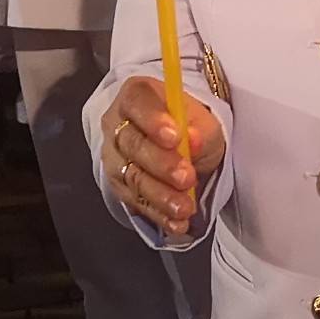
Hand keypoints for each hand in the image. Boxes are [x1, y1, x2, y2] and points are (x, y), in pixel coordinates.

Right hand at [99, 74, 225, 240]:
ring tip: (185, 207)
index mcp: (137, 96)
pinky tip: (176, 222)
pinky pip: (135, 202)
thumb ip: (199, 128)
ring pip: (132, 177)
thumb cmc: (189, 126)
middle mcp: (118, 124)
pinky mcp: (120, 186)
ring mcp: (115, 157)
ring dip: (160, 195)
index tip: (176, 137)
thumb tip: (192, 139)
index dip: (153, 120)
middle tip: (187, 177)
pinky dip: (158, 214)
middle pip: (132, 144)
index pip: (137, 102)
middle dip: (161, 164)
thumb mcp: (204, 121)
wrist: (182, 147)